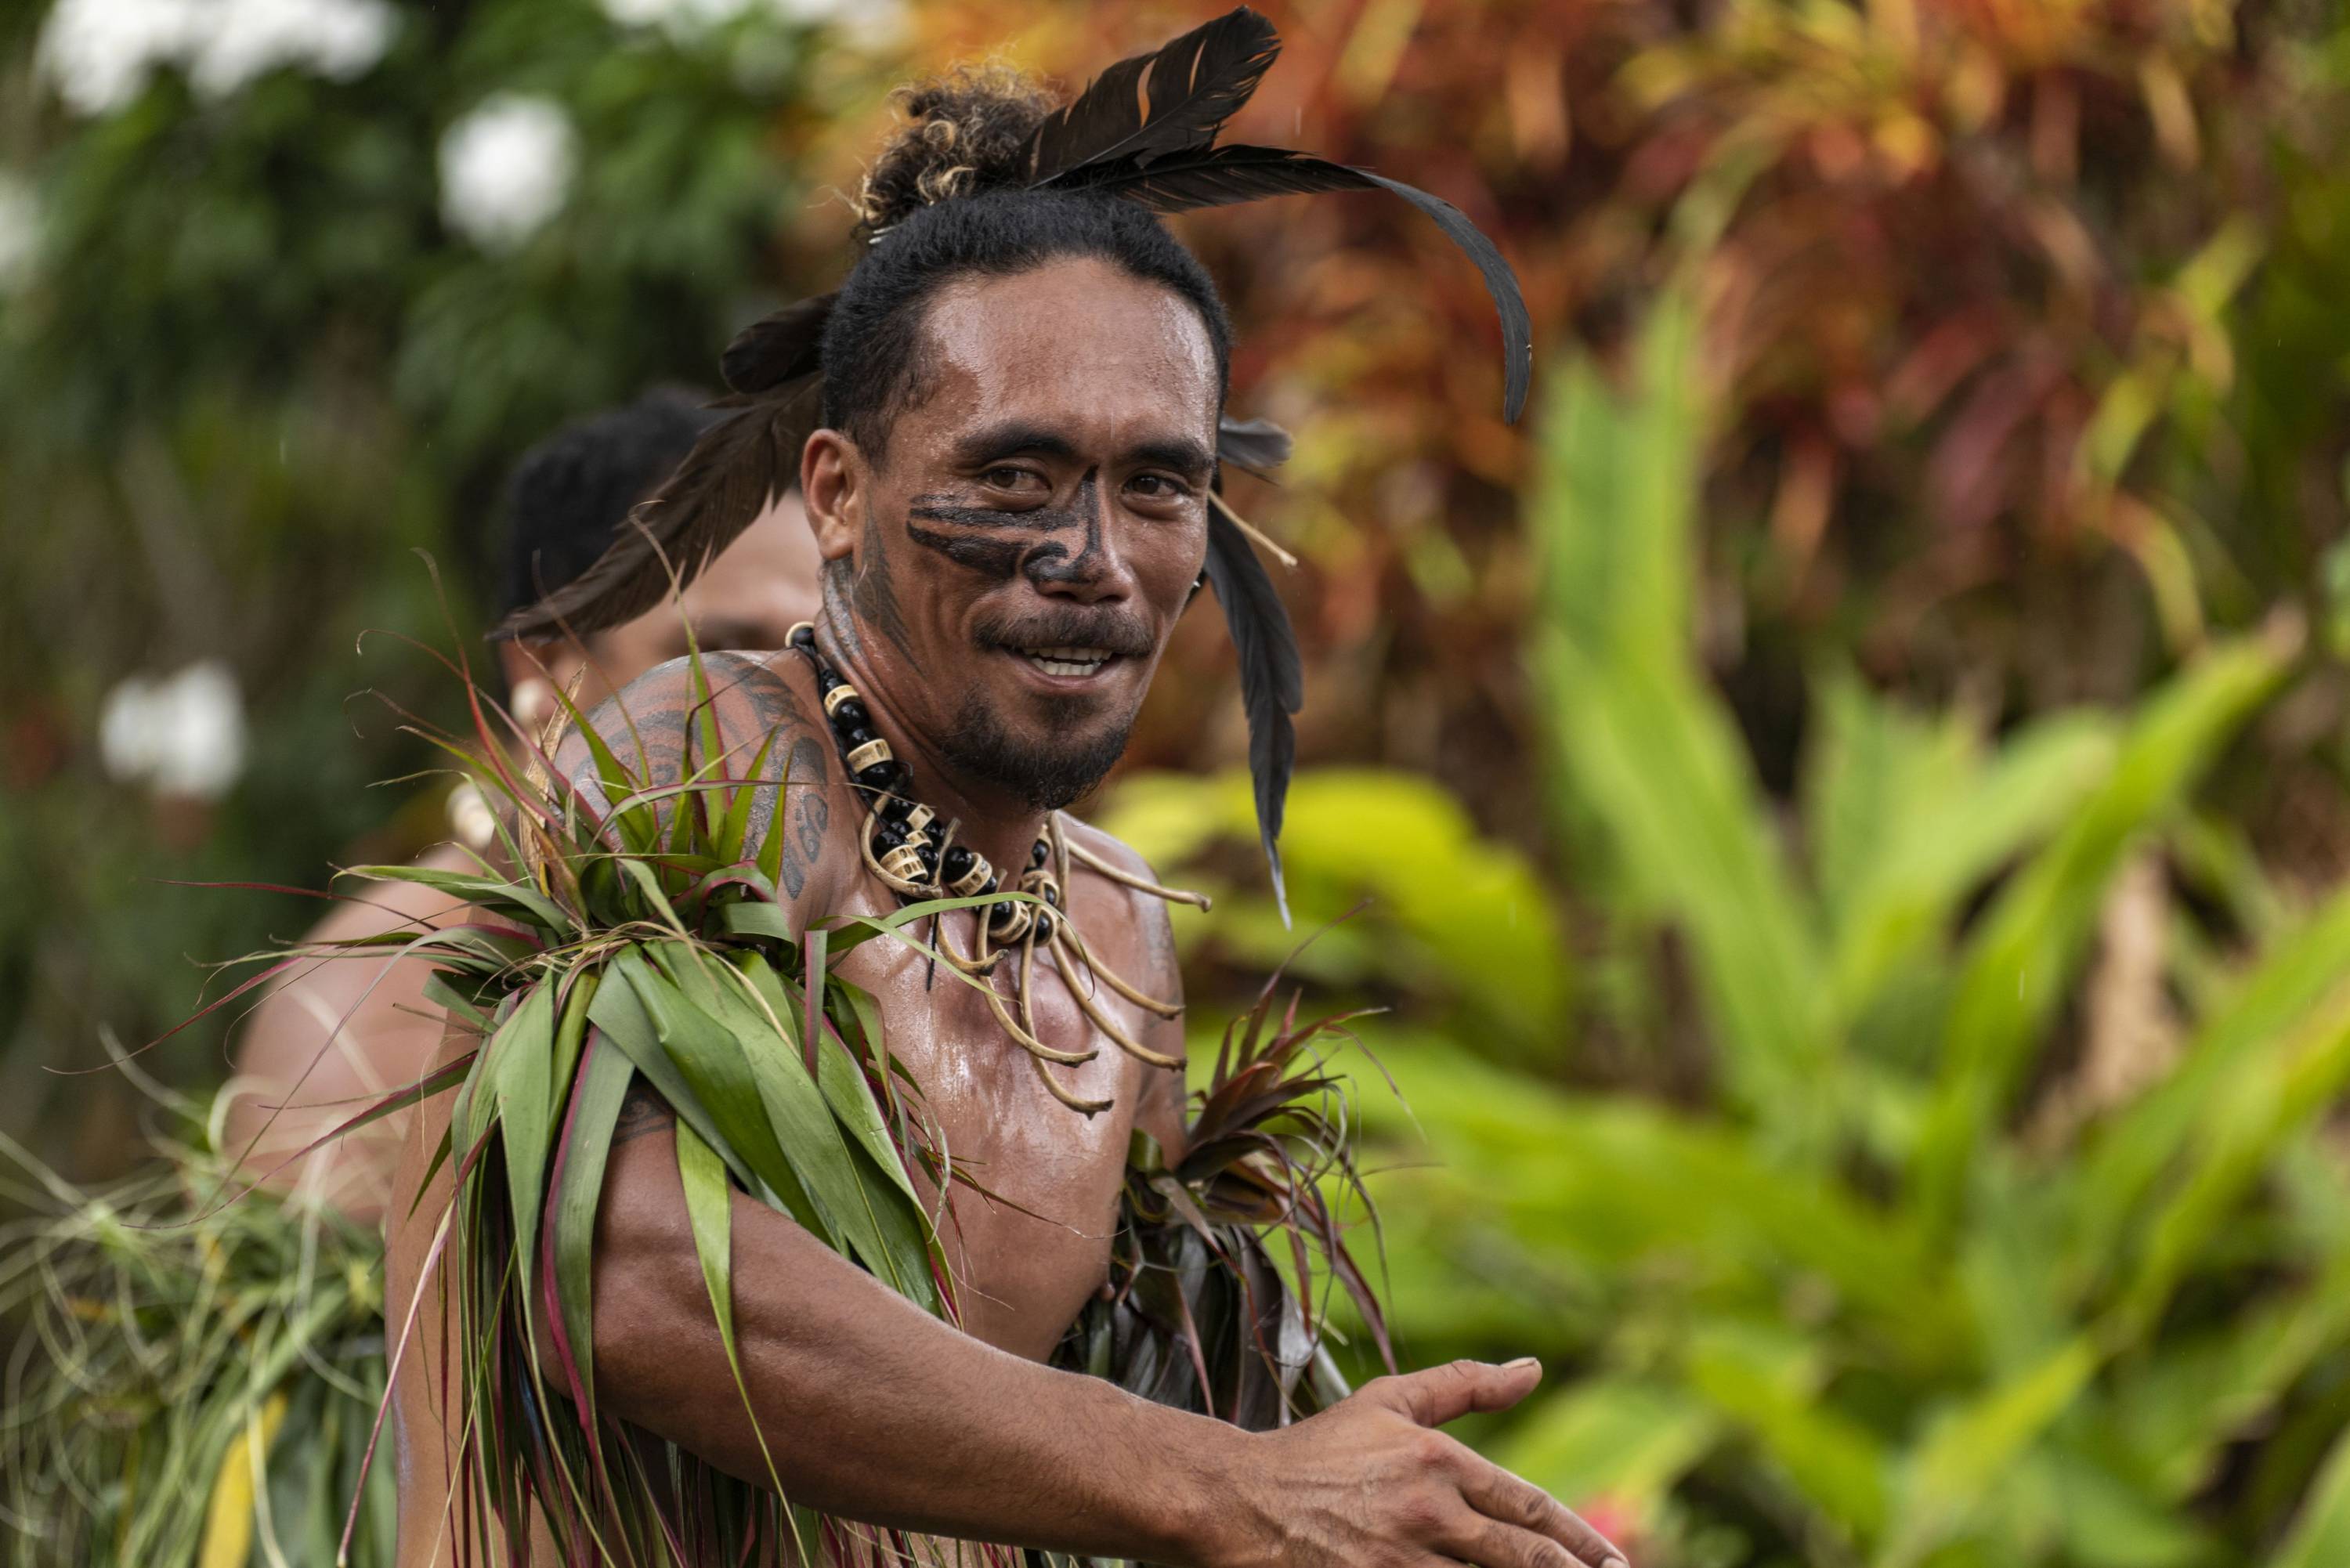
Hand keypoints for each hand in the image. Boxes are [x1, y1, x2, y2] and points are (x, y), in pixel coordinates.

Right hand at [1209, 1359, 1627, 1567]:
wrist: (1238, 1501)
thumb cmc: (1317, 1451)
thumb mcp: (1388, 1402)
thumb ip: (1464, 1384)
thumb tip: (1534, 1368)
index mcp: (1437, 1460)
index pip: (1529, 1507)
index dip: (1581, 1539)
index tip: (1616, 1561)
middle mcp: (1427, 1513)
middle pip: (1523, 1559)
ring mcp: (1399, 1562)